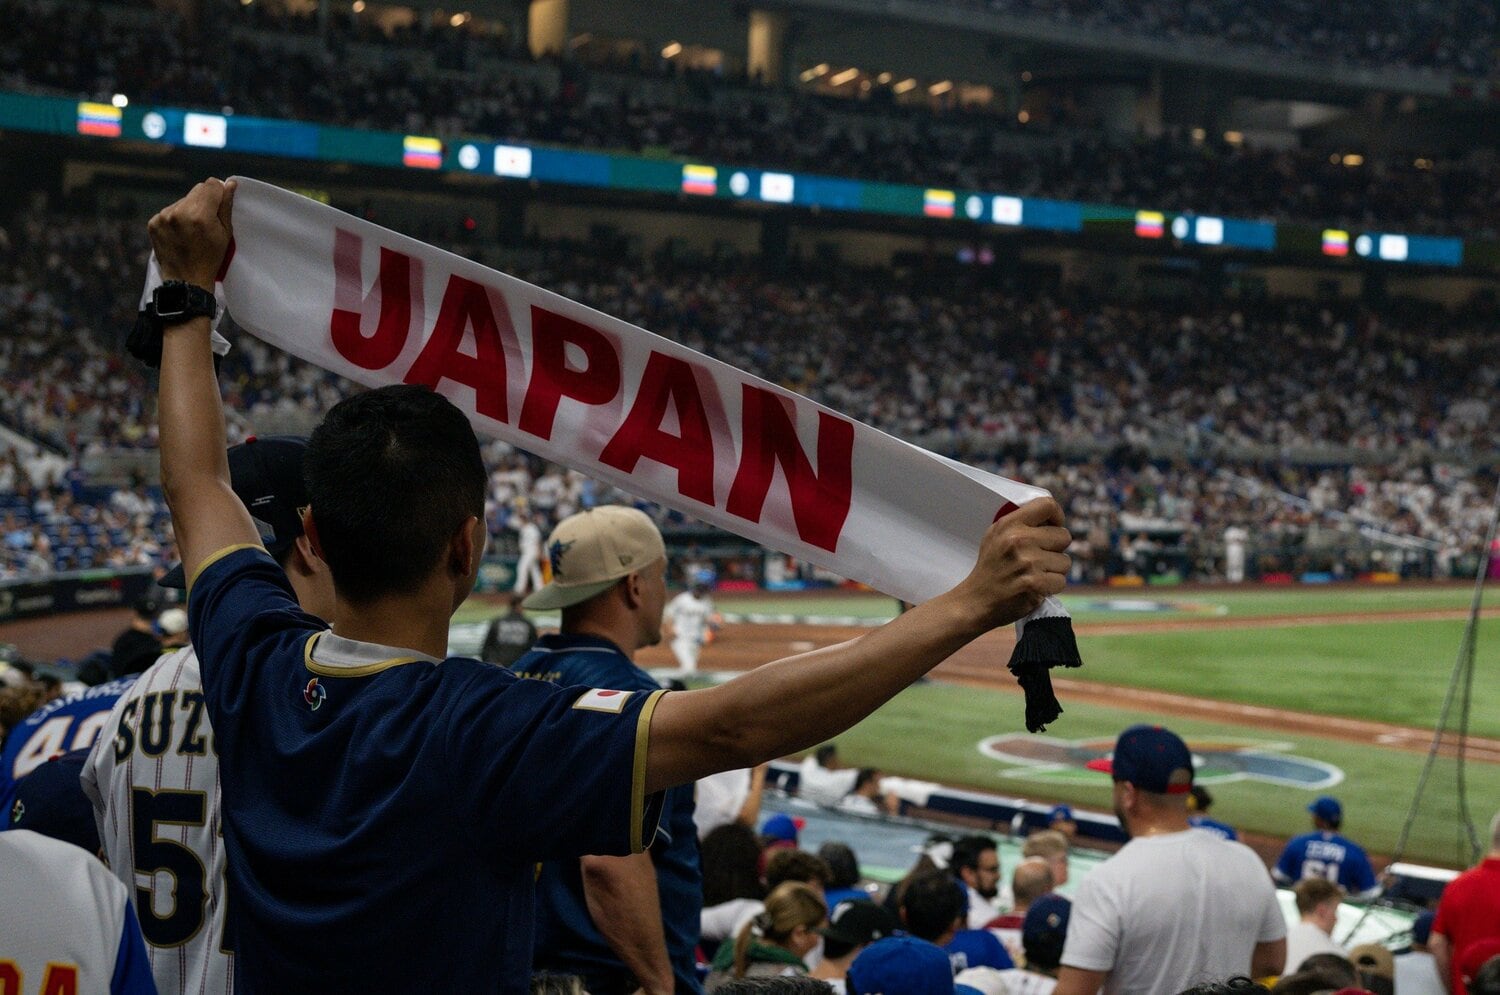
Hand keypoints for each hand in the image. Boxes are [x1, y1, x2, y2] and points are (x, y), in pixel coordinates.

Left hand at [148, 178, 236, 291]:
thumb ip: (226, 206)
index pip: (210, 185)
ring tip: (192, 230)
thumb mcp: (225, 234)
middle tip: (206, 221)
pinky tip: (180, 233)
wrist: (186, 281)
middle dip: (204, 201)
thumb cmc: (211, 259)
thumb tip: (229, 184)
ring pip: (183, 201)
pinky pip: (169, 211)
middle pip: (196, 190)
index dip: (218, 192)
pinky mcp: (153, 222)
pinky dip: (176, 218)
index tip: (219, 204)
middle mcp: (179, 212)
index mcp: (200, 215)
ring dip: (189, 210)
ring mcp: (163, 217)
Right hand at [958, 497, 1070, 629]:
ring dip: (1054, 570)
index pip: (1047, 505)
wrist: (976, 600)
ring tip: (1035, 574)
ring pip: (1065, 561)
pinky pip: (1061, 581)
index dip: (1057, 517)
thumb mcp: (995, 535)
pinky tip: (1035, 587)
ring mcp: (1028, 562)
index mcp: (1009, 524)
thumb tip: (1051, 517)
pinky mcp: (1035, 584)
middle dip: (1056, 549)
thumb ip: (1020, 523)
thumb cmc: (990, 567)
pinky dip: (1051, 587)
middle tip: (1039, 558)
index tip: (1053, 527)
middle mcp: (1019, 540)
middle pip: (1064, 536)